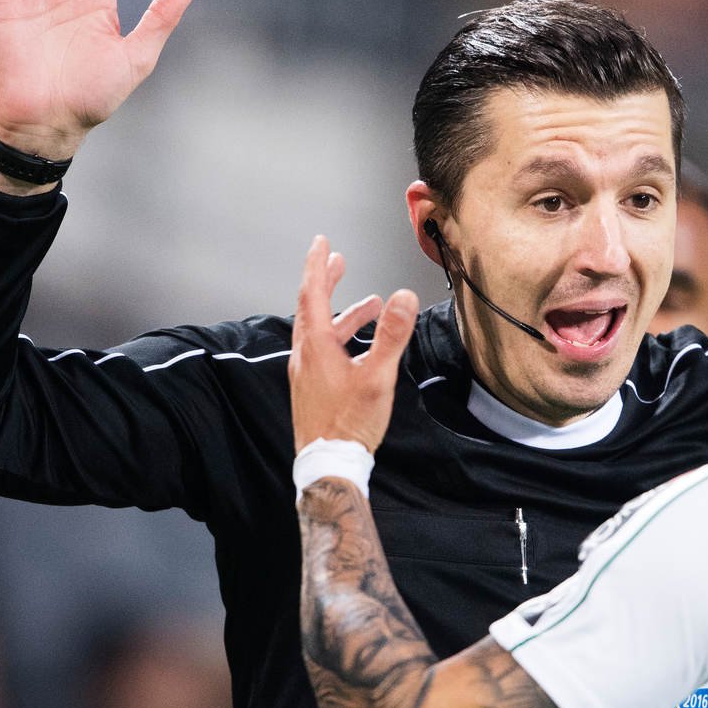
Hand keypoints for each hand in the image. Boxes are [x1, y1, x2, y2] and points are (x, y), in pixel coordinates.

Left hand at [290, 237, 419, 453]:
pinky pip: (322, 351)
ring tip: (368, 306)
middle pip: (311, 308)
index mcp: (316, 346)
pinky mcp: (311, 389)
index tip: (321, 242)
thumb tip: (403, 296)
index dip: (317, 265)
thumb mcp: (377, 376)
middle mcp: (304, 356)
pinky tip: (358, 348)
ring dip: (342, 313)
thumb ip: (391, 335)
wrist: (328, 464)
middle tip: (337, 261)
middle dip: (325, 282)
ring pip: (319, 331)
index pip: (313, 293)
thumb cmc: (350, 424)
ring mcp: (305, 374)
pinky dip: (339, 336)